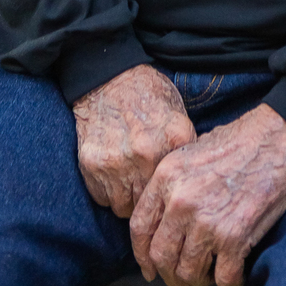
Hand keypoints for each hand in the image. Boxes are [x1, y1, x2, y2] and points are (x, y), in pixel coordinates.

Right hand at [73, 65, 195, 218]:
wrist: (109, 77)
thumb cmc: (148, 97)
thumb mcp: (178, 115)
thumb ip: (186, 150)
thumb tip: (193, 185)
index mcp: (175, 138)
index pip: (180, 189)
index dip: (173, 195)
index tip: (169, 196)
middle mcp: (148, 153)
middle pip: (151, 205)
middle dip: (148, 200)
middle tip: (145, 186)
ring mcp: (119, 161)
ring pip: (124, 208)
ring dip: (126, 198)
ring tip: (128, 178)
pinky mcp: (93, 164)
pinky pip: (102, 199)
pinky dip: (107, 191)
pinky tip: (112, 171)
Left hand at [130, 104, 285, 285]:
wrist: (277, 137)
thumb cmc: (239, 141)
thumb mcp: (191, 151)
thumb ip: (172, 183)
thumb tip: (164, 219)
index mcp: (167, 177)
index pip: (139, 227)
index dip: (143, 254)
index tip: (150, 266)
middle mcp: (181, 201)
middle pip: (161, 256)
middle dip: (170, 274)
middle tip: (182, 277)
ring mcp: (207, 221)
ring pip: (188, 273)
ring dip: (198, 280)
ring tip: (210, 273)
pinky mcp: (235, 237)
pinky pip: (224, 279)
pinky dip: (230, 282)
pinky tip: (235, 272)